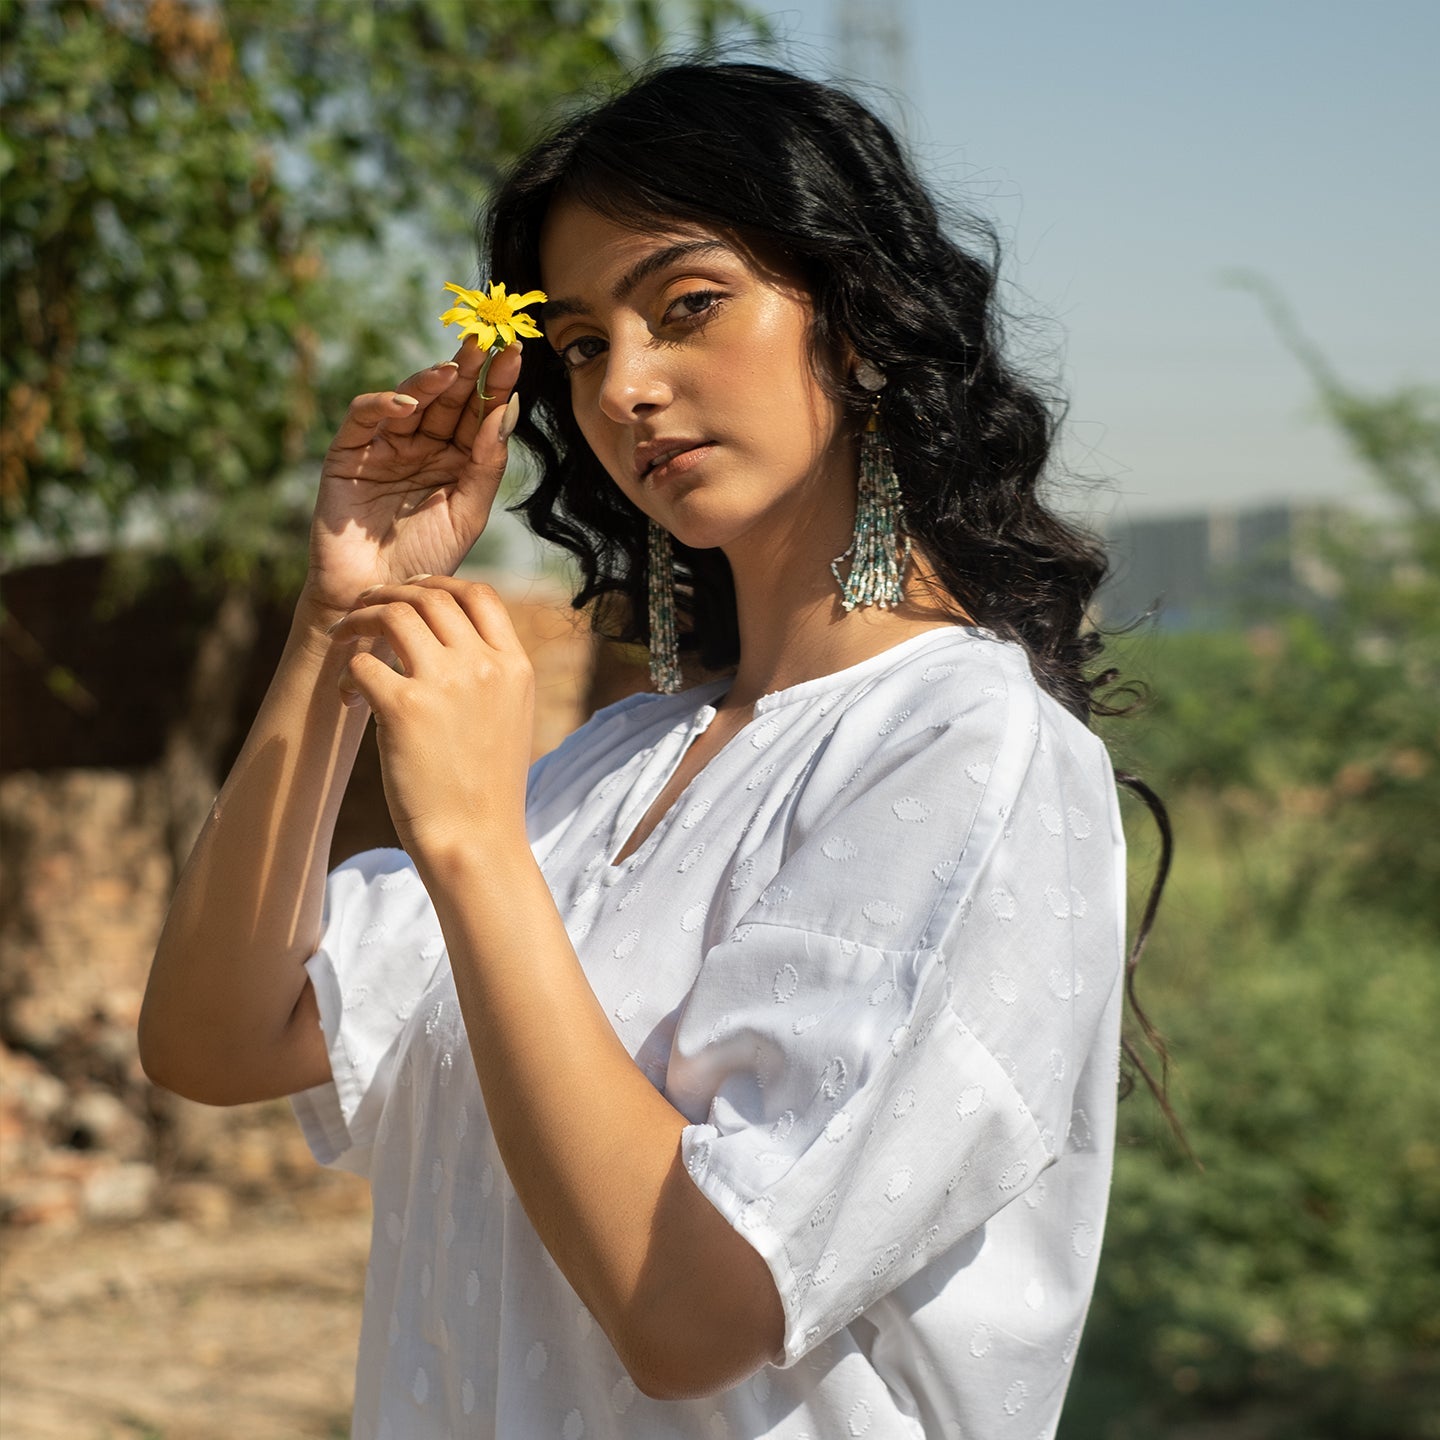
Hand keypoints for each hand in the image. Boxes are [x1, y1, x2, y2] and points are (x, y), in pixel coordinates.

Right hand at [302, 340, 523, 622]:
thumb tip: (506, 412)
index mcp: (455, 459)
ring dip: (428, 382)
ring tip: (452, 369)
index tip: (516, 354)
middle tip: (485, 342)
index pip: (478, 413)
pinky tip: (407, 406)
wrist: (378, 597)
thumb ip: (486, 465)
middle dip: (466, 370)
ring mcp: (385, 447)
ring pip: (408, 401)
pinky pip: (363, 418)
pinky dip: (382, 406)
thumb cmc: (425, 560)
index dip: (496, 384)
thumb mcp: (467, 513)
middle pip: (447, 399)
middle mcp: (422, 446)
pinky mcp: (349, 453)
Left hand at [328, 576, 534, 861]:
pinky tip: (348, 697)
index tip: (412, 593)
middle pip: (431, 597)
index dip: (440, 584)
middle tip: (365, 607)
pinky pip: (362, 663)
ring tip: (344, 637)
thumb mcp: (509, 718)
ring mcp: (445, 683)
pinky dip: (347, 673)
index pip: (480, 594)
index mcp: (515, 666)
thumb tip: (450, 640)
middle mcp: (484, 666)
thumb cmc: (486, 789)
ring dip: (360, 619)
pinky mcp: (403, 707)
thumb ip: (489, 674)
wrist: (475, 841)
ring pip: (393, 616)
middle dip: (390, 593)